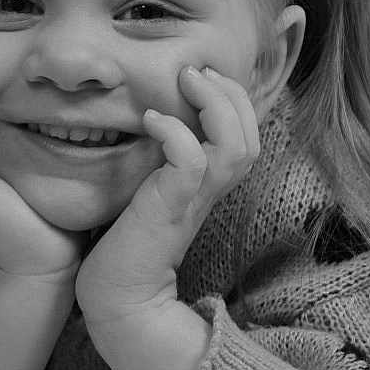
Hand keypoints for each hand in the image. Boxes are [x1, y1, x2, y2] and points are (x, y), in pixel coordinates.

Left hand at [76, 66, 259, 319]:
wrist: (119, 298)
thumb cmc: (128, 241)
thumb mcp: (152, 188)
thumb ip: (163, 160)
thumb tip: (156, 116)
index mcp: (210, 184)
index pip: (247, 136)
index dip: (234, 99)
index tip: (203, 75)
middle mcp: (210, 191)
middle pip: (250, 138)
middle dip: (230, 94)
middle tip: (196, 71)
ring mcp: (193, 200)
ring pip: (235, 147)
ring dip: (213, 104)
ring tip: (185, 81)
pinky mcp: (170, 208)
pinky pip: (192, 162)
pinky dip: (175, 133)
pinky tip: (151, 120)